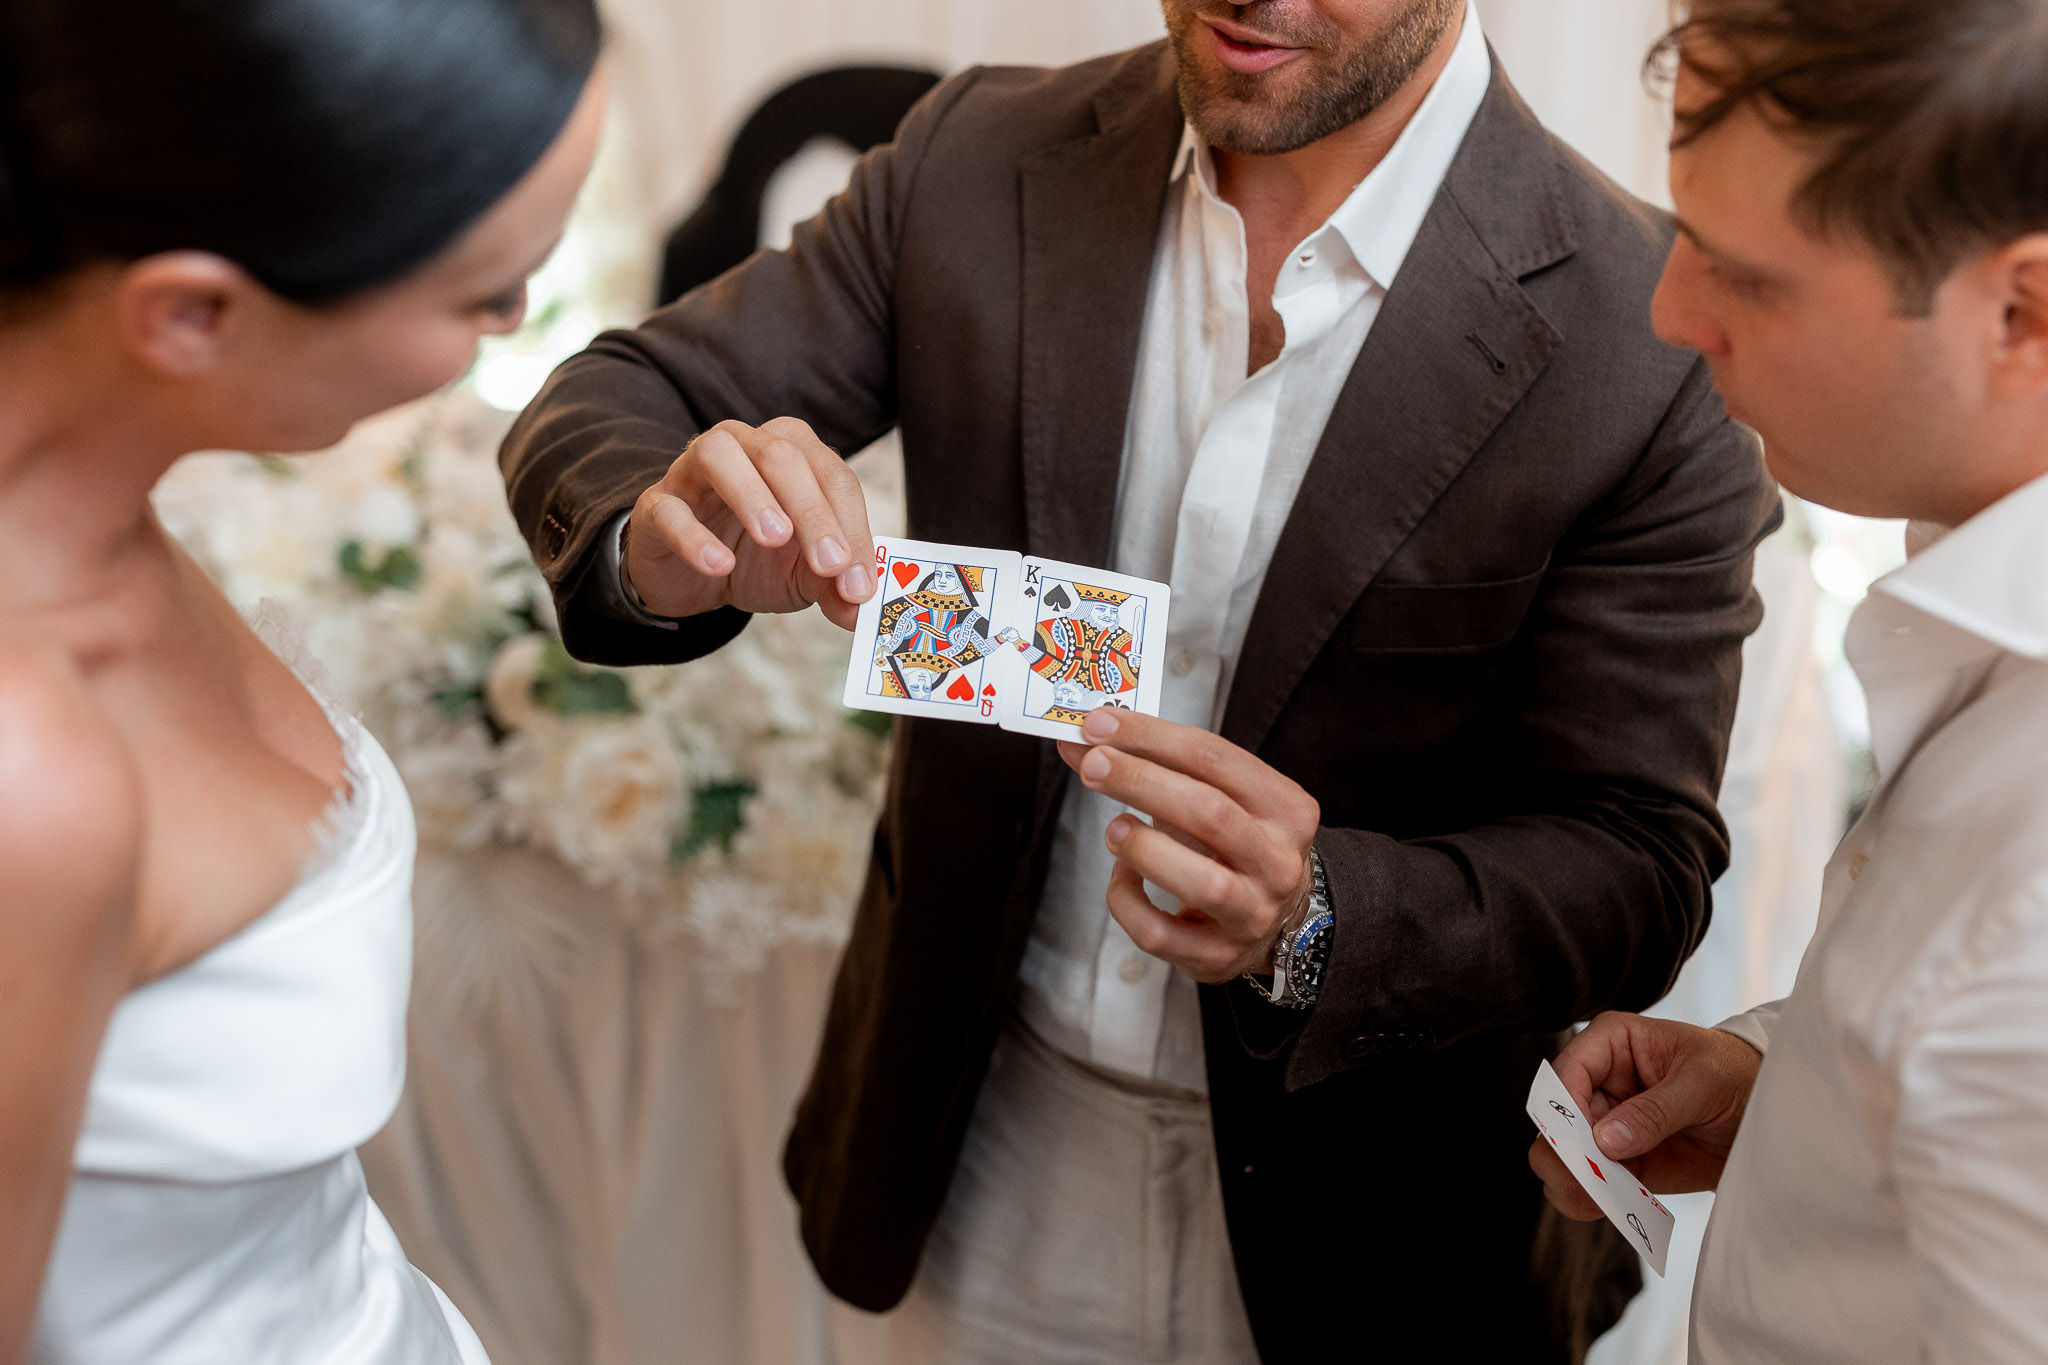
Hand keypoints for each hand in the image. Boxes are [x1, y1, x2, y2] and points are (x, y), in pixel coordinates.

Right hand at [624, 416, 876, 629]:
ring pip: (719, 454)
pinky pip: (670, 509)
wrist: (692, 575)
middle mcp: (745, 445)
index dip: (852, 527)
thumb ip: (832, 585)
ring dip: (751, 493)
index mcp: (794, 453)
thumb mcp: (802, 574)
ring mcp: (693, 469)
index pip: (833, 476)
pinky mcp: (656, 504)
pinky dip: (694, 536)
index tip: (859, 582)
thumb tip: (859, 611)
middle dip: (813, 510)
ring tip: (775, 538)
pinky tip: (721, 565)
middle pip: (783, 455)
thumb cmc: (756, 558)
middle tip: (830, 564)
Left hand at [1057, 707, 1320, 982]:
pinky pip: (1159, 934)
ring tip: (1114, 827)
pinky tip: (1121, 875)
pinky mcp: (1216, 956)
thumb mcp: (1218, 797)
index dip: (1152, 737)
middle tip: (1093, 765)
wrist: (1279, 920)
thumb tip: (1080, 742)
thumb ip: (1156, 767)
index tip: (1100, 724)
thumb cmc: (1236, 845)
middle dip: (1141, 782)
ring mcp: (1251, 915)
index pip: (1217, 758)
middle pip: (1209, 813)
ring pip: (1200, 882)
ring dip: (1143, 847)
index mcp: (1287, 809)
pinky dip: (1127, 899)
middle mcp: (1278, 862)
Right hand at [1527, 1011, 1762, 1221]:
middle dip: (1565, 1153)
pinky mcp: (1620, 1161)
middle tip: (1587, 1182)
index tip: (1584, 1145)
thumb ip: (1656, 1109)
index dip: (1566, 1109)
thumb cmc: (1736, 1074)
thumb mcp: (1704, 1082)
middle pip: (1556, 1119)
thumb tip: (1605, 1140)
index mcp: (1612, 1043)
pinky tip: (1608, 1207)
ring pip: (1562, 1155)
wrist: (1766, 1110)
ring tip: (1599, 1200)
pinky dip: (1592, 1199)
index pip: (1568, 1072)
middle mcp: (1598, 1082)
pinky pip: (1590, 1183)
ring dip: (1574, 1181)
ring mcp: (1605, 1124)